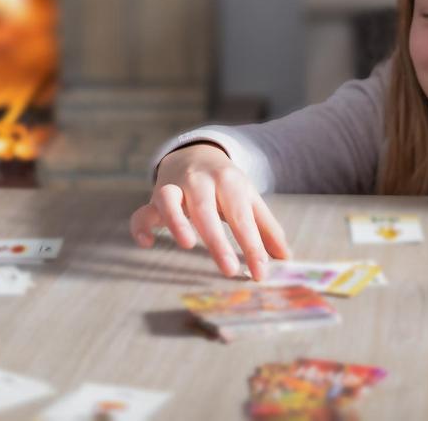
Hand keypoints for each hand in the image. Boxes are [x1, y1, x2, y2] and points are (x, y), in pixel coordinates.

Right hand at [128, 144, 289, 280]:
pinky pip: (142, 211)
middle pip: (206, 209)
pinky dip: (140, 226)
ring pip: (168, 199)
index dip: (252, 245)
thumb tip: (286, 257)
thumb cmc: (226, 185)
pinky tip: (147, 243)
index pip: (242, 216)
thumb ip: (266, 227)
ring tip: (186, 244)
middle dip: (217, 240)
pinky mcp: (154, 197)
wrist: (197, 153)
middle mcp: (200, 181)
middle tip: (230, 270)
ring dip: (176, 220)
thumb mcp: (249, 198)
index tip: (261, 273)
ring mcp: (174, 187)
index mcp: (229, 181)